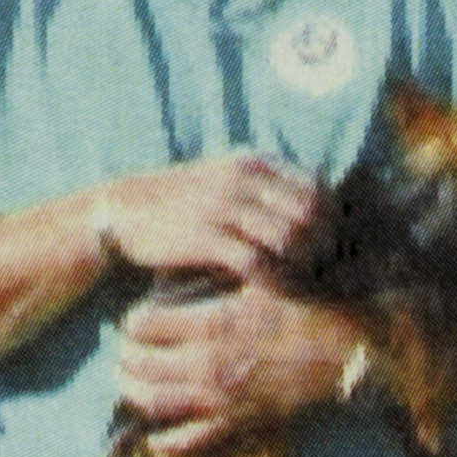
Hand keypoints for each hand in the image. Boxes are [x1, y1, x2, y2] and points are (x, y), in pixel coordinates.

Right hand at [86, 149, 320, 290]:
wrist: (124, 211)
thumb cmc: (181, 203)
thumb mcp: (225, 182)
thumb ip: (264, 190)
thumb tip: (312, 215)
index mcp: (253, 163)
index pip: (315, 186)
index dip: (332, 219)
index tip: (332, 246)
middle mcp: (243, 179)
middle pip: (310, 212)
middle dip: (324, 246)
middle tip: (325, 273)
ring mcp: (224, 206)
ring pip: (288, 237)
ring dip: (302, 267)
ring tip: (305, 287)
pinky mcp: (205, 236)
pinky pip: (256, 261)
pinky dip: (273, 280)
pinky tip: (275, 294)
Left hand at [106, 280, 348, 440]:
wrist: (342, 352)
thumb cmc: (303, 308)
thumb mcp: (259, 280)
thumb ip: (221, 274)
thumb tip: (189, 264)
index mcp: (212, 324)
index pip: (145, 325)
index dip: (133, 320)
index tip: (133, 317)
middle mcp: (208, 364)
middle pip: (140, 365)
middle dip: (124, 356)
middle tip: (121, 348)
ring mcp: (219, 399)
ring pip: (154, 403)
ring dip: (132, 393)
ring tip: (124, 382)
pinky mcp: (235, 423)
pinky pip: (189, 441)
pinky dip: (165, 441)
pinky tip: (152, 435)